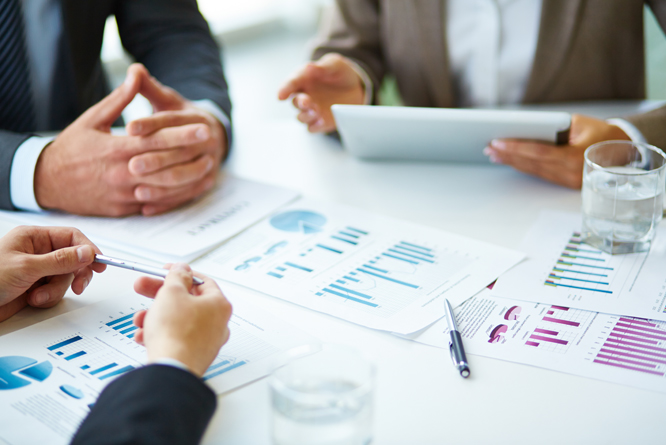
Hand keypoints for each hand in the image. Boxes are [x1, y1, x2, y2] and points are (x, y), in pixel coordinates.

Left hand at [0, 226, 105, 321]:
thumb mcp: (26, 268)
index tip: (100, 262)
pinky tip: (31, 300)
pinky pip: (55, 291)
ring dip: (55, 290)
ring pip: (65, 278)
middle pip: (73, 259)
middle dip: (75, 274)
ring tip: (37, 296)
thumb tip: (87, 252)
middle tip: (79, 285)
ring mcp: (37, 271)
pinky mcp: (36, 288)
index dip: (88, 249)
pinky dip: (47, 299)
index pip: (71, 237)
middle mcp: (37, 252)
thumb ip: (60, 260)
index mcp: (33, 237)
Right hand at [34, 64, 223, 216]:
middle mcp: (123, 173)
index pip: (156, 141)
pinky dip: (175, 197)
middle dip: (192, 155)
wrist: (47, 181)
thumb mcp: (93, 119)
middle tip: (214, 145)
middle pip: (165, 165)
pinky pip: (155, 205)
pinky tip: (191, 188)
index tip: (203, 128)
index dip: (182, 134)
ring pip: (164, 188)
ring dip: (189, 179)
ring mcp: (124, 194)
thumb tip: (137, 73)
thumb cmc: (71, 147)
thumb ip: (120, 99)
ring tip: (208, 167)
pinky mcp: (124, 209)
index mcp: (116, 149)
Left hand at [125, 65, 227, 215]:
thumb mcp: (168, 101)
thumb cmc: (181, 118)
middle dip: (156, 160)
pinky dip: (167, 203)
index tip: (129, 128)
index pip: (173, 121)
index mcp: (197, 119)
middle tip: (131, 165)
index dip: (152, 124)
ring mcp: (210, 163)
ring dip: (162, 186)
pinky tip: (146, 208)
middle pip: (180, 152)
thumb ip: (150, 88)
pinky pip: (187, 195)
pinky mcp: (206, 182)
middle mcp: (208, 141)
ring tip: (137, 191)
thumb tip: (135, 69)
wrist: (212, 135)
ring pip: (185, 177)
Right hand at [132, 264, 231, 376]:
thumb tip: (182, 270)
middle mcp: (217, 323)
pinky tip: (145, 335)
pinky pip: (175, 338)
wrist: (171, 368)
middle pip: (187, 301)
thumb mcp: (172, 293)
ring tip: (141, 319)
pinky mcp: (194, 354)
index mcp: (219, 304)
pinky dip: (159, 334)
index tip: (166, 271)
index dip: (181, 273)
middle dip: (161, 294)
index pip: (202, 281)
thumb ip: (177, 276)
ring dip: (156, 316)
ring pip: (178, 320)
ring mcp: (207, 341)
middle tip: (144, 288)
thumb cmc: (176, 333)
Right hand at [278, 53, 365, 132]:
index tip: (281, 96)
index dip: (284, 89)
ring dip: (306, 116)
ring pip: (301, 117)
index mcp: (304, 79)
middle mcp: (305, 95)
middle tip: (307, 102)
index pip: (291, 83)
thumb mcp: (335, 64)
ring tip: (316, 111)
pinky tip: (322, 122)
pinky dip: (315, 126)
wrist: (356, 87)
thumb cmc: (341, 73)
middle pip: (295, 102)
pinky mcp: (320, 122)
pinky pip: (312, 128)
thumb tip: (310, 67)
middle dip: (299, 103)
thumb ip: (323, 66)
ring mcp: (312, 110)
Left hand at [483, 114, 631, 188]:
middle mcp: (570, 173)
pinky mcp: (565, 183)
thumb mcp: (579, 124)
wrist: (623, 150)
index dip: (516, 148)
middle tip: (489, 147)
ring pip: (533, 170)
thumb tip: (525, 129)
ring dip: (511, 162)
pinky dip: (523, 166)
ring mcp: (568, 181)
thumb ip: (554, 128)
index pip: (538, 152)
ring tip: (494, 154)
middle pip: (532, 163)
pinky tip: (509, 161)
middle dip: (508, 155)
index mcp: (575, 157)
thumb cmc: (601, 133)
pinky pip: (540, 174)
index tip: (497, 142)